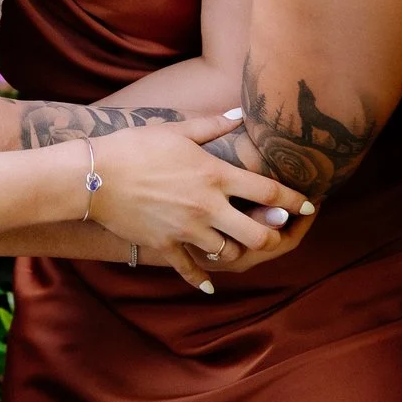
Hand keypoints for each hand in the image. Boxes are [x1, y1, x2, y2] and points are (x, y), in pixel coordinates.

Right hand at [84, 116, 311, 292]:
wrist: (93, 176)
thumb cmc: (135, 147)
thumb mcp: (177, 130)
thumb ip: (212, 126)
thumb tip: (237, 114)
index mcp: (215, 175)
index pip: (269, 191)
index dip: (294, 200)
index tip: (308, 205)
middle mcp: (208, 206)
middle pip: (258, 233)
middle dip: (273, 236)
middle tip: (276, 232)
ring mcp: (187, 229)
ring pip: (229, 253)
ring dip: (238, 252)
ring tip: (239, 246)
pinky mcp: (165, 245)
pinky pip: (190, 269)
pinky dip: (202, 280)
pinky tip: (209, 286)